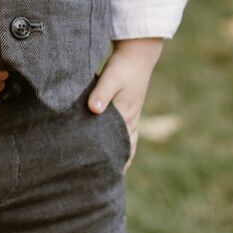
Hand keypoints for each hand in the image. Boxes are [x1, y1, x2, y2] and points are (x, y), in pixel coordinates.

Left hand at [88, 36, 163, 166]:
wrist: (139, 52)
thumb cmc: (124, 65)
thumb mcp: (111, 77)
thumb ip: (101, 93)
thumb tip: (93, 110)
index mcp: (126, 115)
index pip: (122, 145)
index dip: (116, 161)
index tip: (107, 177)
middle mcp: (130, 118)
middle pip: (126, 147)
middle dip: (117, 163)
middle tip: (104, 181)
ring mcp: (131, 113)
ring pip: (127, 140)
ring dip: (121, 154)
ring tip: (111, 170)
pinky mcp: (128, 106)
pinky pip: (126, 131)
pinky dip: (121, 141)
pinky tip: (113, 144)